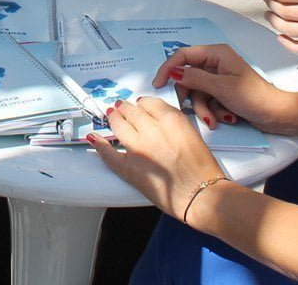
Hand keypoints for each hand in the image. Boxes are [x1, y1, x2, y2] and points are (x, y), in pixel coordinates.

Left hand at [89, 96, 222, 215]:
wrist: (201, 195)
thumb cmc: (202, 170)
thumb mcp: (193, 135)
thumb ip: (174, 123)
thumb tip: (159, 119)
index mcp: (171, 120)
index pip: (149, 103)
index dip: (142, 103)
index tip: (140, 105)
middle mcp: (152, 131)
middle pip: (132, 111)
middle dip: (126, 108)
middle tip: (121, 107)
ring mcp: (138, 149)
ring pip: (118, 126)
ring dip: (114, 118)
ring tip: (111, 115)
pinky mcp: (129, 168)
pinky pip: (109, 154)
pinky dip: (100, 144)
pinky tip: (95, 138)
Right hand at [154, 45, 293, 134]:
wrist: (277, 115)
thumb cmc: (254, 97)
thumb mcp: (221, 88)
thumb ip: (195, 78)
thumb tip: (174, 72)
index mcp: (216, 54)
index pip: (183, 55)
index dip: (169, 68)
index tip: (159, 84)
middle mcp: (216, 63)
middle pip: (188, 77)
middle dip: (192, 98)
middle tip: (190, 111)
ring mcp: (219, 78)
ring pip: (197, 92)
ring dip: (204, 108)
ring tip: (215, 120)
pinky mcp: (222, 92)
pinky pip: (207, 100)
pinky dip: (212, 110)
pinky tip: (225, 117)